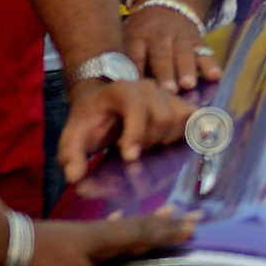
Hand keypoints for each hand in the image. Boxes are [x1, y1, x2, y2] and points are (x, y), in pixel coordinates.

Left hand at [23, 211, 196, 265]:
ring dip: (147, 221)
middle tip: (191, 215)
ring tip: (166, 212)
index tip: (194, 225)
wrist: (4, 245)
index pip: (146, 235)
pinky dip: (117, 223)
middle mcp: (101, 232)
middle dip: (166, 224)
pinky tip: (117, 217)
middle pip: (141, 226)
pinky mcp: (73, 237)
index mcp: (107, 240)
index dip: (169, 232)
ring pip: (125, 225)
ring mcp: (86, 233)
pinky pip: (105, 228)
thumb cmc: (44, 262)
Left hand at [56, 75, 192, 184]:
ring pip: (180, 121)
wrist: (101, 100)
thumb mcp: (73, 136)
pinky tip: (174, 145)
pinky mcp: (181, 104)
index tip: (129, 158)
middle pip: (163, 118)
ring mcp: (168, 95)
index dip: (136, 134)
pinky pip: (195, 119)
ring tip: (147, 147)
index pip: (137, 108)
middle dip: (149, 142)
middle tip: (133, 154)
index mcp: (122, 90)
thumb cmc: (89, 120)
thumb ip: (70, 156)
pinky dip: (189, 133)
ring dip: (166, 141)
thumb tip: (76, 178)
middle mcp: (149, 88)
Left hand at [123, 4, 222, 93]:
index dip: (137, 69)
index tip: (137, 88)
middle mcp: (160, 36)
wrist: (166, 6)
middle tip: (169, 90)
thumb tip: (121, 91)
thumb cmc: (141, 35)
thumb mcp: (128, 39)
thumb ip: (127, 62)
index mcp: (138, 37)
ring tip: (189, 85)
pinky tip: (216, 76)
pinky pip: (205, 52)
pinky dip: (211, 64)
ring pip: (184, 53)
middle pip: (162, 55)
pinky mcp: (198, 40)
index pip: (136, 54)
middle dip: (166, 73)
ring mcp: (181, 37)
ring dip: (187, 69)